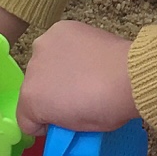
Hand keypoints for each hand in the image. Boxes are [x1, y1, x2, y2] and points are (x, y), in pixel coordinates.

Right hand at [19, 22, 137, 137]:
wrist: (130, 75)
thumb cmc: (108, 107)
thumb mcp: (77, 127)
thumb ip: (59, 119)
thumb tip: (60, 111)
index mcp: (31, 100)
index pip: (26, 121)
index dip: (45, 124)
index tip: (62, 120)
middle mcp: (31, 69)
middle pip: (33, 88)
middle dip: (49, 93)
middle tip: (75, 94)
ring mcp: (44, 45)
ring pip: (43, 63)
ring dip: (55, 69)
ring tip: (82, 72)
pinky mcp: (60, 28)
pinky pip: (57, 44)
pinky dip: (66, 50)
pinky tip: (85, 54)